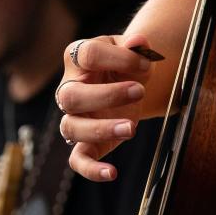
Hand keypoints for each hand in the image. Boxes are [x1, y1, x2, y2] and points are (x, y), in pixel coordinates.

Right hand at [57, 33, 156, 183]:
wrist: (126, 82)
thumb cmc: (125, 65)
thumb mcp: (132, 51)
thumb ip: (136, 47)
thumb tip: (140, 41)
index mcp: (78, 58)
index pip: (88, 54)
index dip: (119, 57)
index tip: (146, 64)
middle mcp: (69, 88)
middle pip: (71, 96)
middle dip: (106, 95)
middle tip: (139, 92)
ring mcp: (74, 117)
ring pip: (71, 127)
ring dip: (100, 129)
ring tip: (131, 128)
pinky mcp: (84, 142)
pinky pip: (77, 159)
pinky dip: (91, 169)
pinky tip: (111, 173)